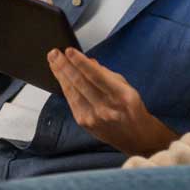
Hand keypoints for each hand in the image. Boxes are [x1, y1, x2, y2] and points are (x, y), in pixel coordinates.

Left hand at [47, 47, 178, 155]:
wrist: (137, 138)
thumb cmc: (133, 110)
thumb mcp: (127, 87)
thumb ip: (107, 75)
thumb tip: (88, 62)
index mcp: (121, 96)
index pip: (96, 76)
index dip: (80, 62)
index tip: (69, 51)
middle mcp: (106, 108)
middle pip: (80, 83)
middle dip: (65, 66)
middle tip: (54, 53)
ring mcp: (93, 117)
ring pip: (72, 92)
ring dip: (61, 75)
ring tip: (53, 61)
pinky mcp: (84, 123)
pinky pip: (71, 102)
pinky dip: (65, 87)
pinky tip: (60, 77)